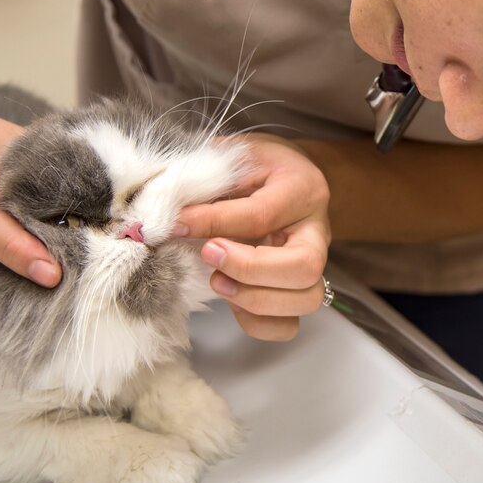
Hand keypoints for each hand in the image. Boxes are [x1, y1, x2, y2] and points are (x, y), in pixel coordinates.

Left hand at [175, 134, 330, 340]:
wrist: (284, 174)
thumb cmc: (256, 165)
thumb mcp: (234, 158)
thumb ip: (208, 181)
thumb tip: (165, 212)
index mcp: (302, 188)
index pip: (262, 215)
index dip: (214, 223)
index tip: (176, 225)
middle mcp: (317, 229)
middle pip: (303, 267)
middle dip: (249, 270)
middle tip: (208, 255)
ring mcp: (315, 263)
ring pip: (305, 299)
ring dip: (255, 299)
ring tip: (218, 281)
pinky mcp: (300, 289)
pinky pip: (289, 324)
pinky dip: (257, 321)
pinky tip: (232, 299)